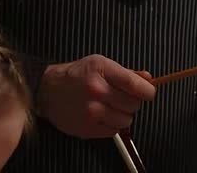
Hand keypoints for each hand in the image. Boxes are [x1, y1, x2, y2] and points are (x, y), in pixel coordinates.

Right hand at [38, 55, 155, 138]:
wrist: (48, 90)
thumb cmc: (76, 75)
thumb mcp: (101, 64)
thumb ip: (127, 73)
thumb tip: (148, 79)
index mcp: (101, 71)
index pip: (135, 85)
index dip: (148, 91)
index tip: (148, 92)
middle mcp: (96, 91)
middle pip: (133, 104)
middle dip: (132, 102)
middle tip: (121, 97)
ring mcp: (91, 111)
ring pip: (126, 120)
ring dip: (123, 115)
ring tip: (111, 107)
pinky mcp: (86, 128)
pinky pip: (113, 131)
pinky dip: (112, 125)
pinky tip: (102, 115)